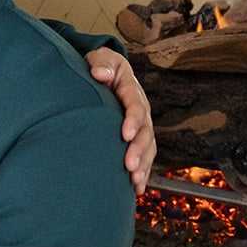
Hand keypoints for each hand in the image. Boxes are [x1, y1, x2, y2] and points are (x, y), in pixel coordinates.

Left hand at [86, 48, 154, 195]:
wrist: (104, 72)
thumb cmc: (99, 65)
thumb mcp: (100, 58)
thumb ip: (101, 63)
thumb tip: (101, 73)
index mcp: (131, 90)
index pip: (135, 106)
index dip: (133, 120)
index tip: (124, 134)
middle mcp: (140, 109)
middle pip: (145, 132)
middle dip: (138, 149)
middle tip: (129, 166)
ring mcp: (140, 125)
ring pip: (147, 147)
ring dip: (143, 164)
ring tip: (134, 180)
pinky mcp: (136, 137)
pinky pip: (143, 156)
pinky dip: (142, 172)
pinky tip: (136, 189)